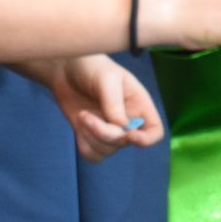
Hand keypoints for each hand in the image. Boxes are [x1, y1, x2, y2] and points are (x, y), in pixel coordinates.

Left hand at [45, 54, 164, 161]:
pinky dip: (84, 146)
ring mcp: (109, 130)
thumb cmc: (92, 67)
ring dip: (91, 138)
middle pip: (125, 142)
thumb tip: (121, 126)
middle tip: (85, 115)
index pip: (154, 131)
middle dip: (104, 133)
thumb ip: (114, 102)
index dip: (147, 139)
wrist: (66, 68)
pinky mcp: (91, 136)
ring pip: (108, 151)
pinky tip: (78, 127)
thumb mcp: (106, 79)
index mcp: (139, 105)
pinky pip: (93, 155)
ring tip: (81, 115)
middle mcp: (127, 121)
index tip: (130, 136)